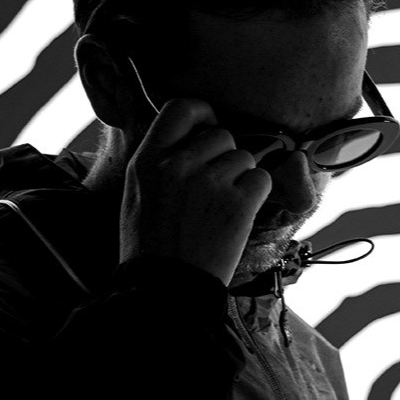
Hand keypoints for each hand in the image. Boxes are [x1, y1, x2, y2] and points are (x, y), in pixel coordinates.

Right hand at [119, 98, 271, 284]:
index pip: (181, 108)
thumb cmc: (151, 246)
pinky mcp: (237, 204)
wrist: (164, 291)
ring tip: (221, 209)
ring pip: (244, 157)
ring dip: (241, 178)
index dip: (203, 114)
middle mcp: (177, 165)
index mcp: (147, 160)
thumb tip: (191, 137)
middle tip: (215, 188)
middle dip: (225, 157)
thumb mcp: (138, 194)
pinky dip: (256, 195)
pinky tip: (238, 216)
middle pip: (222, 135)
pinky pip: (261, 179)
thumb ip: (161, 161)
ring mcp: (208, 183)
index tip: (209, 128)